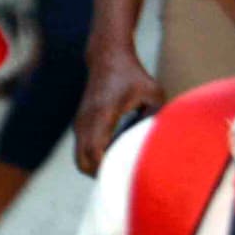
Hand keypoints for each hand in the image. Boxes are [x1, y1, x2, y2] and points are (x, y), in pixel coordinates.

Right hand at [73, 46, 161, 175]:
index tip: (124, 177)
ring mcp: (79, 124)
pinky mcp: (79, 124)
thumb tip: (154, 142)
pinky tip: (113, 155)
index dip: (106, 169)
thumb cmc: (132, 75)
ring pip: (80, 159)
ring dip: (97, 168)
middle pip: (83, 163)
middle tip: (124, 178)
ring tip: (120, 167)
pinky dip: (93, 158)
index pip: (95, 151)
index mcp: (102, 114)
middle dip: (101, 175)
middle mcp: (86, 121)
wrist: (106, 57)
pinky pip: (81, 150)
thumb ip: (155, 118)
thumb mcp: (153, 93)